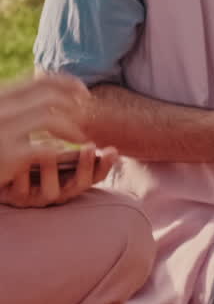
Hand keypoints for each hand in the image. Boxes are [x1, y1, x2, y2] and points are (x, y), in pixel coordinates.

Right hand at [0, 73, 88, 186]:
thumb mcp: (2, 114)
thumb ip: (16, 102)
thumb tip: (47, 88)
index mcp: (2, 97)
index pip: (41, 80)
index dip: (68, 83)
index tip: (83, 91)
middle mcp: (2, 108)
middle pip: (49, 96)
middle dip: (74, 104)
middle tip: (87, 116)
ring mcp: (4, 131)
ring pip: (50, 119)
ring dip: (71, 128)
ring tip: (81, 138)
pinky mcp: (8, 155)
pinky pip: (45, 148)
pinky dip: (61, 150)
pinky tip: (66, 156)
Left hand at [0, 143, 117, 208]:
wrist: (1, 169)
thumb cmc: (27, 155)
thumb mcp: (50, 145)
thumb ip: (69, 134)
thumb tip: (87, 105)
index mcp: (68, 178)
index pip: (94, 176)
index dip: (104, 166)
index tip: (112, 150)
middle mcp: (56, 190)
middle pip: (79, 186)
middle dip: (86, 167)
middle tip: (89, 147)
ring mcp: (37, 196)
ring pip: (52, 193)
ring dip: (53, 172)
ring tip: (49, 153)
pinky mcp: (15, 198)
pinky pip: (22, 190)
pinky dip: (24, 175)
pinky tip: (22, 162)